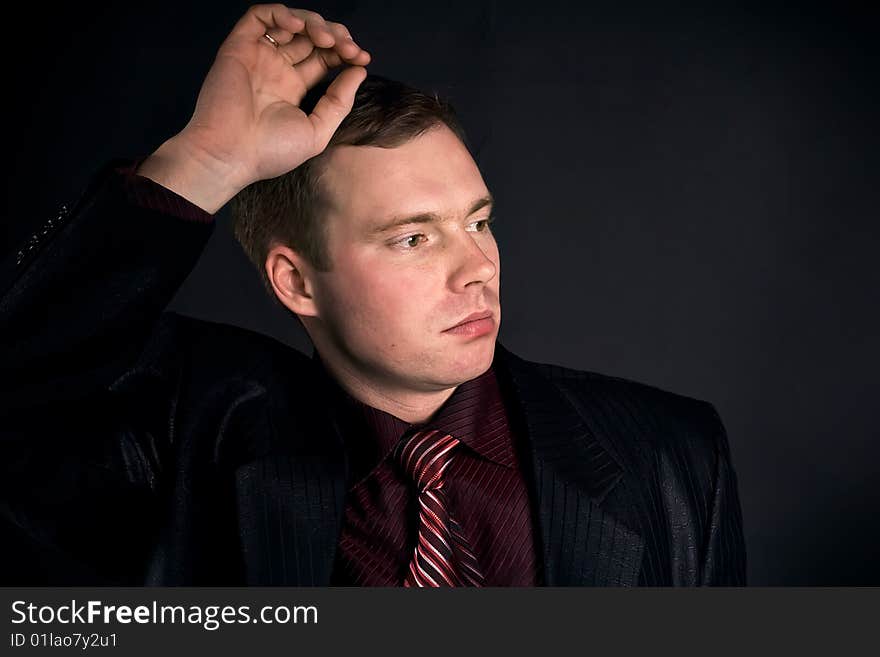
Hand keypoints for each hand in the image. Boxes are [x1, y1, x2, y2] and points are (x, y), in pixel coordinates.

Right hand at [136, 5, 369, 212]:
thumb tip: (359, 71)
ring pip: (290, 23)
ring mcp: (258, 56)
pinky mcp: (238, 46)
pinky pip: (259, 16)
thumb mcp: (317, 131)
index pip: (323, 57)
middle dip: (335, 36)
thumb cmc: (270, 152)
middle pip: (311, 38)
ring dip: (314, 23)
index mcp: (293, 88)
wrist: (230, 154)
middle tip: (349, 48)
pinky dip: (281, 13)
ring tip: (327, 39)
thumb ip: (339, 101)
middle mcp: (276, 69)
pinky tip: (299, 27)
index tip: (361, 58)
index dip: (344, 52)